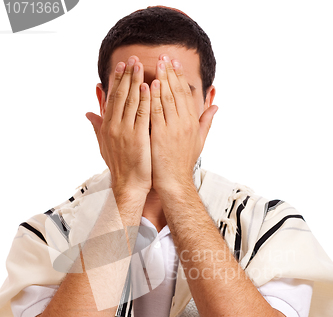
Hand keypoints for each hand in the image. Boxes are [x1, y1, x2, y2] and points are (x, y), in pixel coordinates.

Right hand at [86, 56, 151, 197]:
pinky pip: (141, 115)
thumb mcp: (104, 145)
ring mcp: (125, 132)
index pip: (112, 98)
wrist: (129, 185)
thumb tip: (88, 113)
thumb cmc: (120, 166)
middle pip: (120, 96)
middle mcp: (114, 127)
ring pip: (130, 102)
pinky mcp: (138, 138)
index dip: (117, 81)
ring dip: (135, 82)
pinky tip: (149, 87)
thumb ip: (97, 127)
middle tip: (132, 59)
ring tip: (140, 66)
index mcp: (107, 127)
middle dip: (126, 76)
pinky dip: (145, 100)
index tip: (121, 66)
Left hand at [150, 54, 217, 193]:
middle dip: (170, 73)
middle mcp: (184, 123)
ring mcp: (172, 129)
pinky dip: (152, 98)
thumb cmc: (184, 163)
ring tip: (157, 64)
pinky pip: (156, 113)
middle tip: (164, 56)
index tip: (175, 64)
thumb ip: (206, 122)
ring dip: (161, 80)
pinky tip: (148, 85)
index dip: (180, 78)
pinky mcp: (161, 136)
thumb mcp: (199, 141)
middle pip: (177, 93)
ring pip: (167, 99)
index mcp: (192, 123)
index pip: (186, 95)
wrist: (175, 182)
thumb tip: (216, 106)